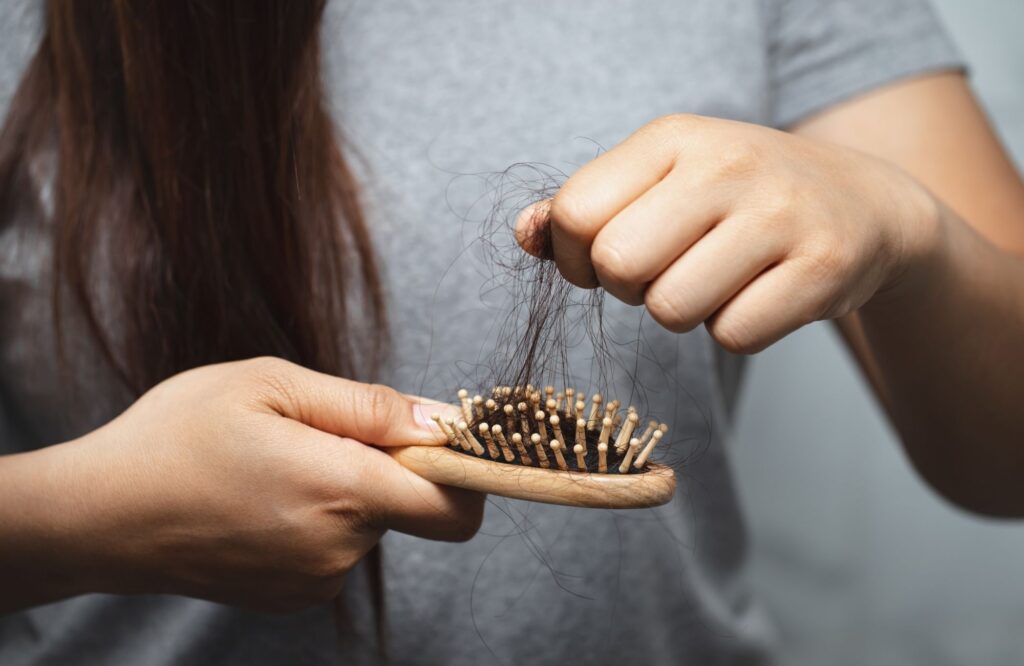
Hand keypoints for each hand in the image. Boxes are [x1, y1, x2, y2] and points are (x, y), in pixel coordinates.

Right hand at [5, 357, 480, 611]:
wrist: (99, 515)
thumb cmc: (178, 436)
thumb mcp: (272, 385)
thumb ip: (368, 406)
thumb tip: (442, 420)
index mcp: (342, 490)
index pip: (456, 505)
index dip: (465, 470)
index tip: (438, 439)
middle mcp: (339, 548)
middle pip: (410, 505)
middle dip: (385, 466)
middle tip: (315, 434)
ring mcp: (315, 581)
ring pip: (369, 523)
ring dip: (345, 490)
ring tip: (275, 464)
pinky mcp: (292, 597)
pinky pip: (336, 547)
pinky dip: (319, 519)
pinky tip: (264, 498)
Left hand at [518, 114, 939, 351]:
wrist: (863, 204)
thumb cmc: (738, 198)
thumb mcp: (662, 180)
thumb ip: (585, 207)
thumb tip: (524, 235)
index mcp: (672, 138)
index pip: (575, 212)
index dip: (575, 257)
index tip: (606, 260)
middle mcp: (726, 164)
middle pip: (618, 265)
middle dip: (629, 288)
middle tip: (665, 273)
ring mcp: (780, 214)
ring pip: (672, 310)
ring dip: (683, 313)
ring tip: (717, 279)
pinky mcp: (823, 267)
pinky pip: (733, 336)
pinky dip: (737, 330)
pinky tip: (760, 294)